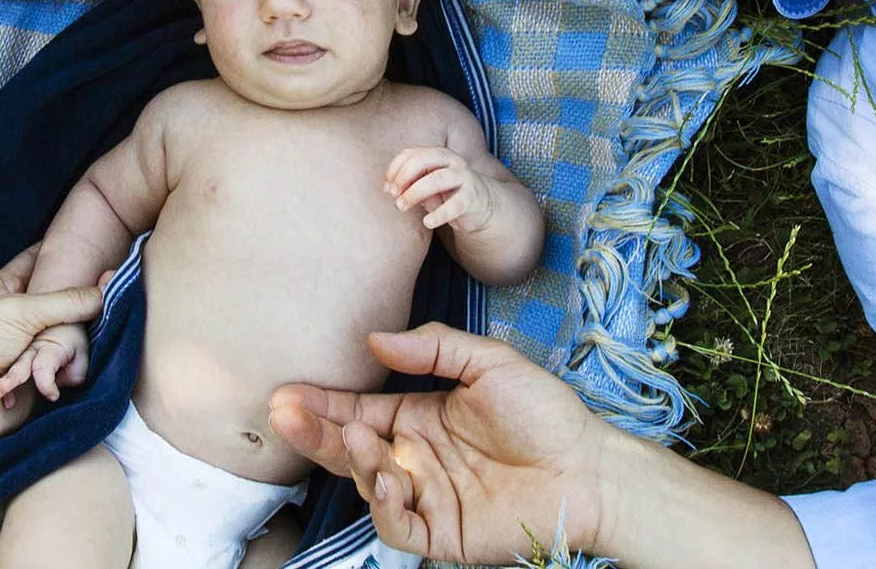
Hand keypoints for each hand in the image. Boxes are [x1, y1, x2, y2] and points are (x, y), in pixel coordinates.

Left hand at [0, 247, 100, 464]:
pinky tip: (40, 385)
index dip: (66, 254)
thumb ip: (68, 300)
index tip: (96, 251)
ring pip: (70, 341)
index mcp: (8, 288)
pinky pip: (62, 375)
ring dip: (56, 354)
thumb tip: (109, 288)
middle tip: (84, 313)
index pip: (41, 260)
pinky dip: (52, 378)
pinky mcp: (37, 383)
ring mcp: (30, 350)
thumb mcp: (20, 310)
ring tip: (38, 365)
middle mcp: (22, 317)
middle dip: (71, 316)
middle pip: (65, 305)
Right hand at [268, 325, 631, 564]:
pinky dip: (385, 507)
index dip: (322, 404)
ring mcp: (427, 498)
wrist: (590, 467)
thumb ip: (432, 350)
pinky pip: (397, 529)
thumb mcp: (489, 363)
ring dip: (357, 463)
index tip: (287, 393)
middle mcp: (416, 458)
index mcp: (420, 418)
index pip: (357, 410)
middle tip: (285, 413)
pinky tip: (392, 480)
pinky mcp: (442, 535)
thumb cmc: (546, 412)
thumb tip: (375, 340)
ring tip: (364, 440)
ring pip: (368, 486)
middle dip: (314, 432)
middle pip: (349, 449)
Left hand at [386, 145, 496, 232]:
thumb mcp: (425, 186)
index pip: (410, 154)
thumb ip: (409, 184)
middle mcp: (451, 161)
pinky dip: (439, 214)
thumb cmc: (447, 194)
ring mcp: (463, 176)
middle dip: (403, 178)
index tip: (387, 188)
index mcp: (437, 154)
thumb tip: (389, 188)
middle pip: (421, 161)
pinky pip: (454, 205)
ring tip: (402, 207)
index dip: (394, 169)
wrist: (481, 206)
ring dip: (414, 193)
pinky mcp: (472, 197)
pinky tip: (427, 223)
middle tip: (393, 196)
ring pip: (435, 180)